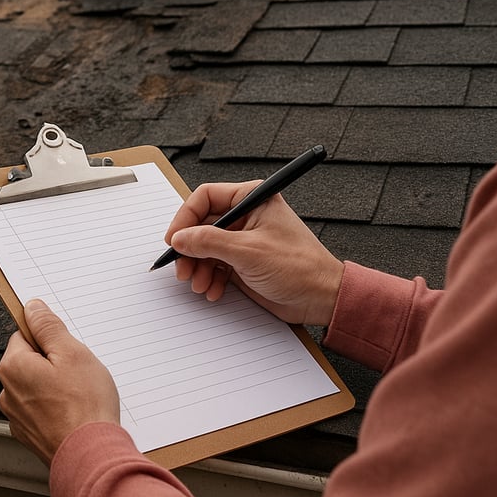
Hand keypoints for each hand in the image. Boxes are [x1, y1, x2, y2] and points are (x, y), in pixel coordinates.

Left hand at [0, 300, 119, 465]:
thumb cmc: (84, 407)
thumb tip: (33, 308)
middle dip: (54, 364)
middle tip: (77, 374)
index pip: (25, 335)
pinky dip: (55, 408)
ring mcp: (17, 416)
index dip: (49, 339)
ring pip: (37, 387)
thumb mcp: (72, 352)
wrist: (91, 456)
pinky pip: (41, 410)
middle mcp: (8, 392)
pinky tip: (74, 413)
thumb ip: (48, 327)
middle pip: (30, 362)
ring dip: (55, 387)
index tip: (64, 347)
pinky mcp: (30, 434)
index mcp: (12, 366)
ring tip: (79, 396)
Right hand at [164, 182, 343, 325]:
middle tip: (182, 267)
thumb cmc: (300, 267)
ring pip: (205, 247)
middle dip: (190, 249)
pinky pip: (214, 265)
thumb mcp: (248, 251)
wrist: (322, 299)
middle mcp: (246, 216)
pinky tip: (213, 289)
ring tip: (199, 283)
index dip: (185, 218)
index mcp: (252, 199)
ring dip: (197, 267)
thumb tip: (180, 239)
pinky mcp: (243, 261)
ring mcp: (244, 239)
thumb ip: (208, 242)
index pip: (205, 197)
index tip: (174, 239)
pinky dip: (209, 278)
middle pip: (201, 225)